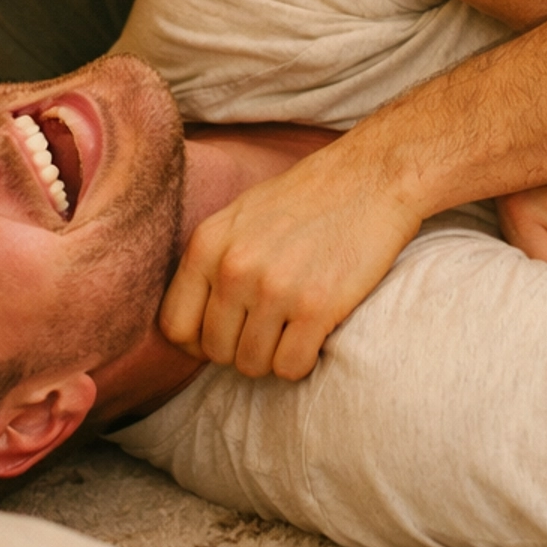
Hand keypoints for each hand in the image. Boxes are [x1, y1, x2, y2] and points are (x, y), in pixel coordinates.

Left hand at [159, 135, 420, 380]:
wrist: (370, 178)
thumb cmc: (305, 198)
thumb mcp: (239, 217)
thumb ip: (211, 262)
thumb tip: (193, 321)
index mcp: (207, 244)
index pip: (175, 326)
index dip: (198, 342)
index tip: (225, 334)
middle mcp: (233, 268)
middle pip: (216, 351)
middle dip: (241, 349)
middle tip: (269, 328)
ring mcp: (274, 289)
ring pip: (252, 365)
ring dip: (272, 357)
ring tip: (292, 329)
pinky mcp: (316, 307)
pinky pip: (290, 367)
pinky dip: (301, 361)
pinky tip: (313, 335)